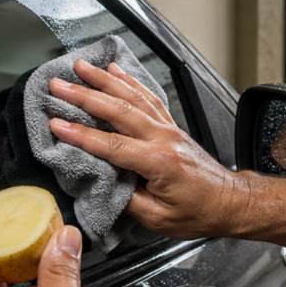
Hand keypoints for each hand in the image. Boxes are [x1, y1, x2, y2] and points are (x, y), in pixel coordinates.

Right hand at [47, 60, 249, 239]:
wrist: (228, 202)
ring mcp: (168, 129)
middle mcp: (164, 138)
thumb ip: (127, 200)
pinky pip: (147, 97)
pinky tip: (115, 70)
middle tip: (59, 84)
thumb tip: (100, 183)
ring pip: (132, 96)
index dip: (81, 135)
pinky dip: (129, 80)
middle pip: (118, 110)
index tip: (57, 124)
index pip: (112, 145)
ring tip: (81, 67)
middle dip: (85, 94)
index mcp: (159, 162)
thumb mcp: (158, 218)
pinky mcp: (170, 126)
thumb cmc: (198, 212)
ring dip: (104, 79)